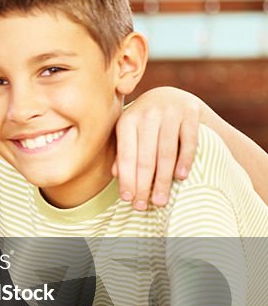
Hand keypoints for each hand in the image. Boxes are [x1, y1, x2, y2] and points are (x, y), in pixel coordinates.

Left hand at [114, 87, 201, 209]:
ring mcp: (170, 112)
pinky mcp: (190, 112)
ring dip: (163, 179)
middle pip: (146, 157)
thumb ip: (123, 152)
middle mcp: (147, 114)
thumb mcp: (130, 134)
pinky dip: (185, 160)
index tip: (127, 200)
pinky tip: (181, 177)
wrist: (172, 98)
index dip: (127, 179)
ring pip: (166, 152)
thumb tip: (116, 174)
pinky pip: (188, 141)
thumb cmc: (145, 125)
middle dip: (144, 185)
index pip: (126, 156)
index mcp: (127, 120)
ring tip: (161, 200)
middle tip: (143, 207)